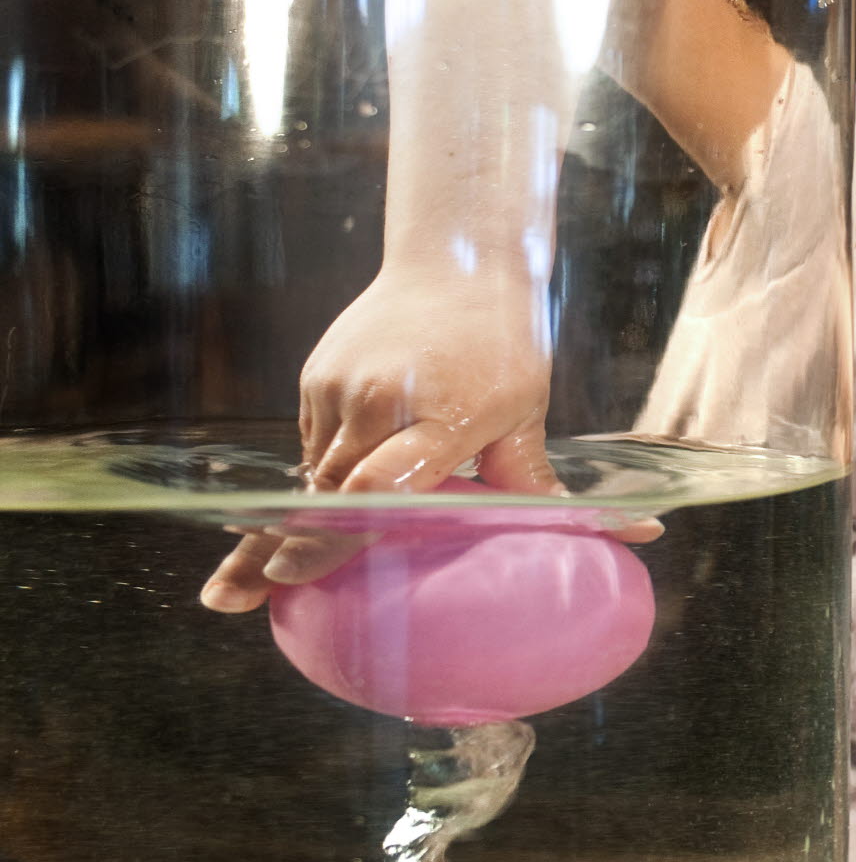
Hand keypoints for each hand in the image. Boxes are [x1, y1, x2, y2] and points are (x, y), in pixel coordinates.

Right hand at [200, 268, 556, 613]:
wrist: (457, 261)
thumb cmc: (503, 344)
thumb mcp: (524, 414)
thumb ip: (531, 480)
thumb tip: (615, 529)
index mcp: (440, 416)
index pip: (375, 485)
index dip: (332, 534)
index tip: (294, 574)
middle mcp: (380, 401)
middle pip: (323, 490)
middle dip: (279, 547)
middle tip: (233, 600)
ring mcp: (340, 385)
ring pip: (311, 473)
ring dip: (288, 522)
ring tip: (248, 577)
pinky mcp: (317, 376)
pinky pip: (312, 443)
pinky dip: (315, 477)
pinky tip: (306, 509)